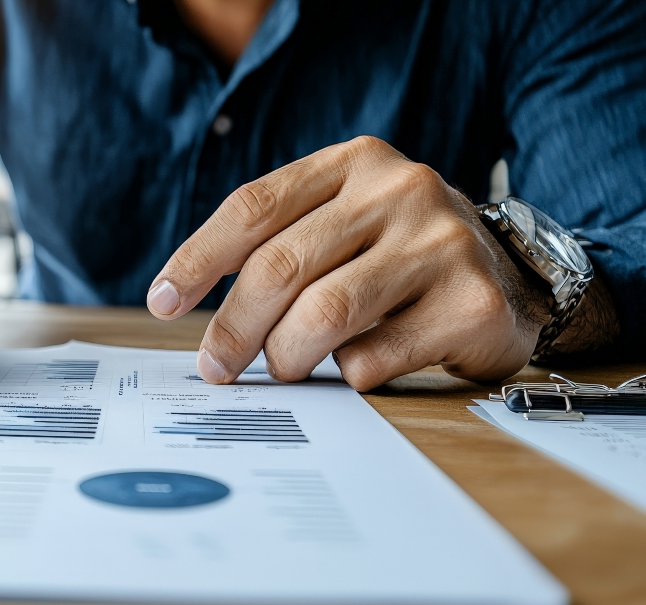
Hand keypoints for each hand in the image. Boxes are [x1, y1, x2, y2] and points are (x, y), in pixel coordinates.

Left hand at [147, 136, 551, 390]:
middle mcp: (400, 189)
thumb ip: (280, 242)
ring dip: (285, 354)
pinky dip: (346, 372)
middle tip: (215, 366)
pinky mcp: (471, 302)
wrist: (512, 281)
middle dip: (233, 326)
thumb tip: (184, 305)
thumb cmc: (400, 256)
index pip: (254, 206)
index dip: (198, 258)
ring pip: (324, 313)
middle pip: (281, 265)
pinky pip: (374, 356)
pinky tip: (354, 364)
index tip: (162, 302)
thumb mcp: (345, 221)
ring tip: (282, 368)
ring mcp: (441, 243)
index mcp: (355, 162)